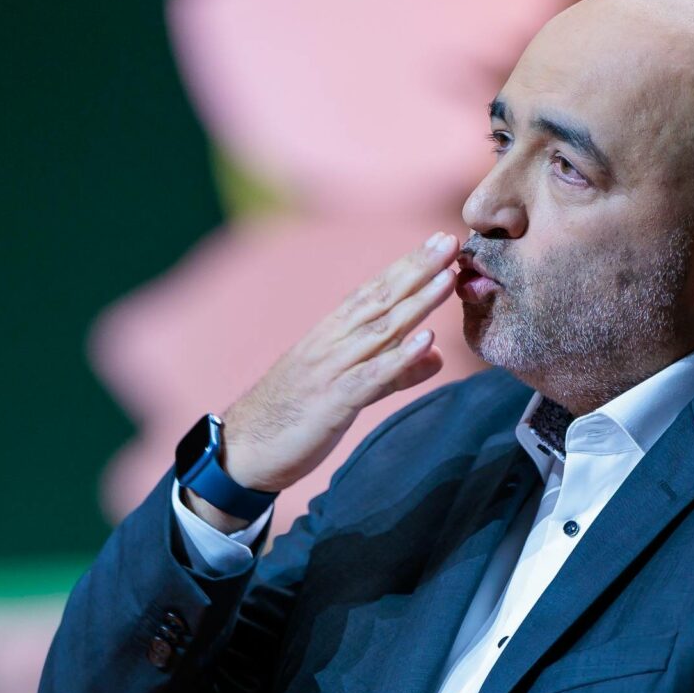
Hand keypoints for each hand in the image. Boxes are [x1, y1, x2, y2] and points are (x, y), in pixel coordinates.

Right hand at [196, 233, 458, 518]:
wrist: (243, 451)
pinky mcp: (332, 402)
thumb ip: (393, 372)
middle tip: (450, 241)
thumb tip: (435, 354)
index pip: (373, 292)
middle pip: (379, 300)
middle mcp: (330, 343)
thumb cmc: (291, 418)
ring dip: (417, 302)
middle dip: (417, 269)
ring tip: (447, 278)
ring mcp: (330, 370)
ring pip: (380, 330)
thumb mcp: (348, 390)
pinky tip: (427, 340)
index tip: (439, 242)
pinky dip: (400, 358)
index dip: (407, 265)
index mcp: (330, 336)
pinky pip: (371, 377)